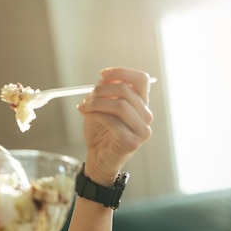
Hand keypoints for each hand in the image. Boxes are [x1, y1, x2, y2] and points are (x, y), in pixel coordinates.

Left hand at [76, 67, 153, 184]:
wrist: (98, 158)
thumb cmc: (100, 132)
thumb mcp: (101, 106)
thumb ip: (106, 91)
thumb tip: (105, 77)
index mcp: (141, 105)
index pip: (141, 80)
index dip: (122, 72)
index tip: (102, 73)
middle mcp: (146, 117)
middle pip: (126, 90)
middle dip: (101, 90)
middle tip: (88, 96)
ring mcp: (141, 131)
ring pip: (119, 105)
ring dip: (96, 102)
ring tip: (84, 107)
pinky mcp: (131, 142)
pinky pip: (111, 121)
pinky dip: (95, 115)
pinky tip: (86, 114)